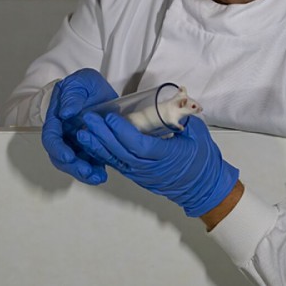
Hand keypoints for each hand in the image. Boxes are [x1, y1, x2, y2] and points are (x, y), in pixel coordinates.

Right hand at [41, 68, 118, 184]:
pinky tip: (103, 174)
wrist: (103, 92)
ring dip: (84, 173)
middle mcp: (63, 134)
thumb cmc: (88, 85)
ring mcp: (76, 143)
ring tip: (98, 176)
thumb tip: (66, 113)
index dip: (58, 148)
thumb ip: (72, 94)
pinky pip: (89, 164)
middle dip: (72, 166)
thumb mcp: (82, 81)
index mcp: (57, 119)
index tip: (68, 156)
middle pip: (60, 156)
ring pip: (74, 163)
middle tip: (86, 171)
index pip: (51, 137)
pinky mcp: (89, 149)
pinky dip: (94, 171)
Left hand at [76, 112, 238, 216]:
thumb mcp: (198, 135)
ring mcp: (142, 174)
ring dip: (98, 145)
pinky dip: (103, 154)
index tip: (110, 118)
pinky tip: (91, 144)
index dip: (123, 132)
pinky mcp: (137, 175)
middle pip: (122, 152)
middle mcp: (150, 168)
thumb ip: (185, 117)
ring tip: (82, 132)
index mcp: (167, 156)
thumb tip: (179, 99)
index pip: (140, 145)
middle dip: (103, 135)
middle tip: (89, 119)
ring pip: (116, 160)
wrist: (203, 187)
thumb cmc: (202, 161)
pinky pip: (118, 164)